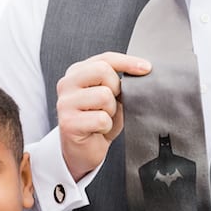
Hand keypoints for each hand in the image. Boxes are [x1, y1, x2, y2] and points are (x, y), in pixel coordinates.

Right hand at [56, 51, 150, 180]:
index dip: (127, 62)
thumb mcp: (111, 96)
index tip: (146, 68)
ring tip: (103, 118)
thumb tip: (140, 74)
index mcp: (77, 73)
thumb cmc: (98, 122)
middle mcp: (67, 84)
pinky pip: (101, 119)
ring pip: (103, 96)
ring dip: (111, 111)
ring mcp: (65, 103)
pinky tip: (97, 130)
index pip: (105, 59)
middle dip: (116, 88)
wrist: (84, 151)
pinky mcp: (68, 123)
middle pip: (102, 70)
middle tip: (111, 103)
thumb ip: (118, 82)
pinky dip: (106, 127)